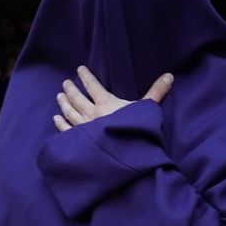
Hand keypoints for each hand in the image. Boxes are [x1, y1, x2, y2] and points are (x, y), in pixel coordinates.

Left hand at [54, 65, 173, 131]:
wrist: (121, 157)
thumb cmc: (134, 132)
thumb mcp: (146, 110)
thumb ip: (156, 93)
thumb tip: (169, 76)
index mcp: (106, 104)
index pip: (93, 86)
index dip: (86, 76)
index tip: (80, 69)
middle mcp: (91, 114)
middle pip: (77, 98)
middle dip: (70, 89)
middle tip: (65, 83)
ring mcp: (83, 129)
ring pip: (69, 112)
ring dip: (64, 104)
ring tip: (59, 96)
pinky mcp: (79, 142)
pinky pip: (66, 130)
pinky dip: (60, 124)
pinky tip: (56, 119)